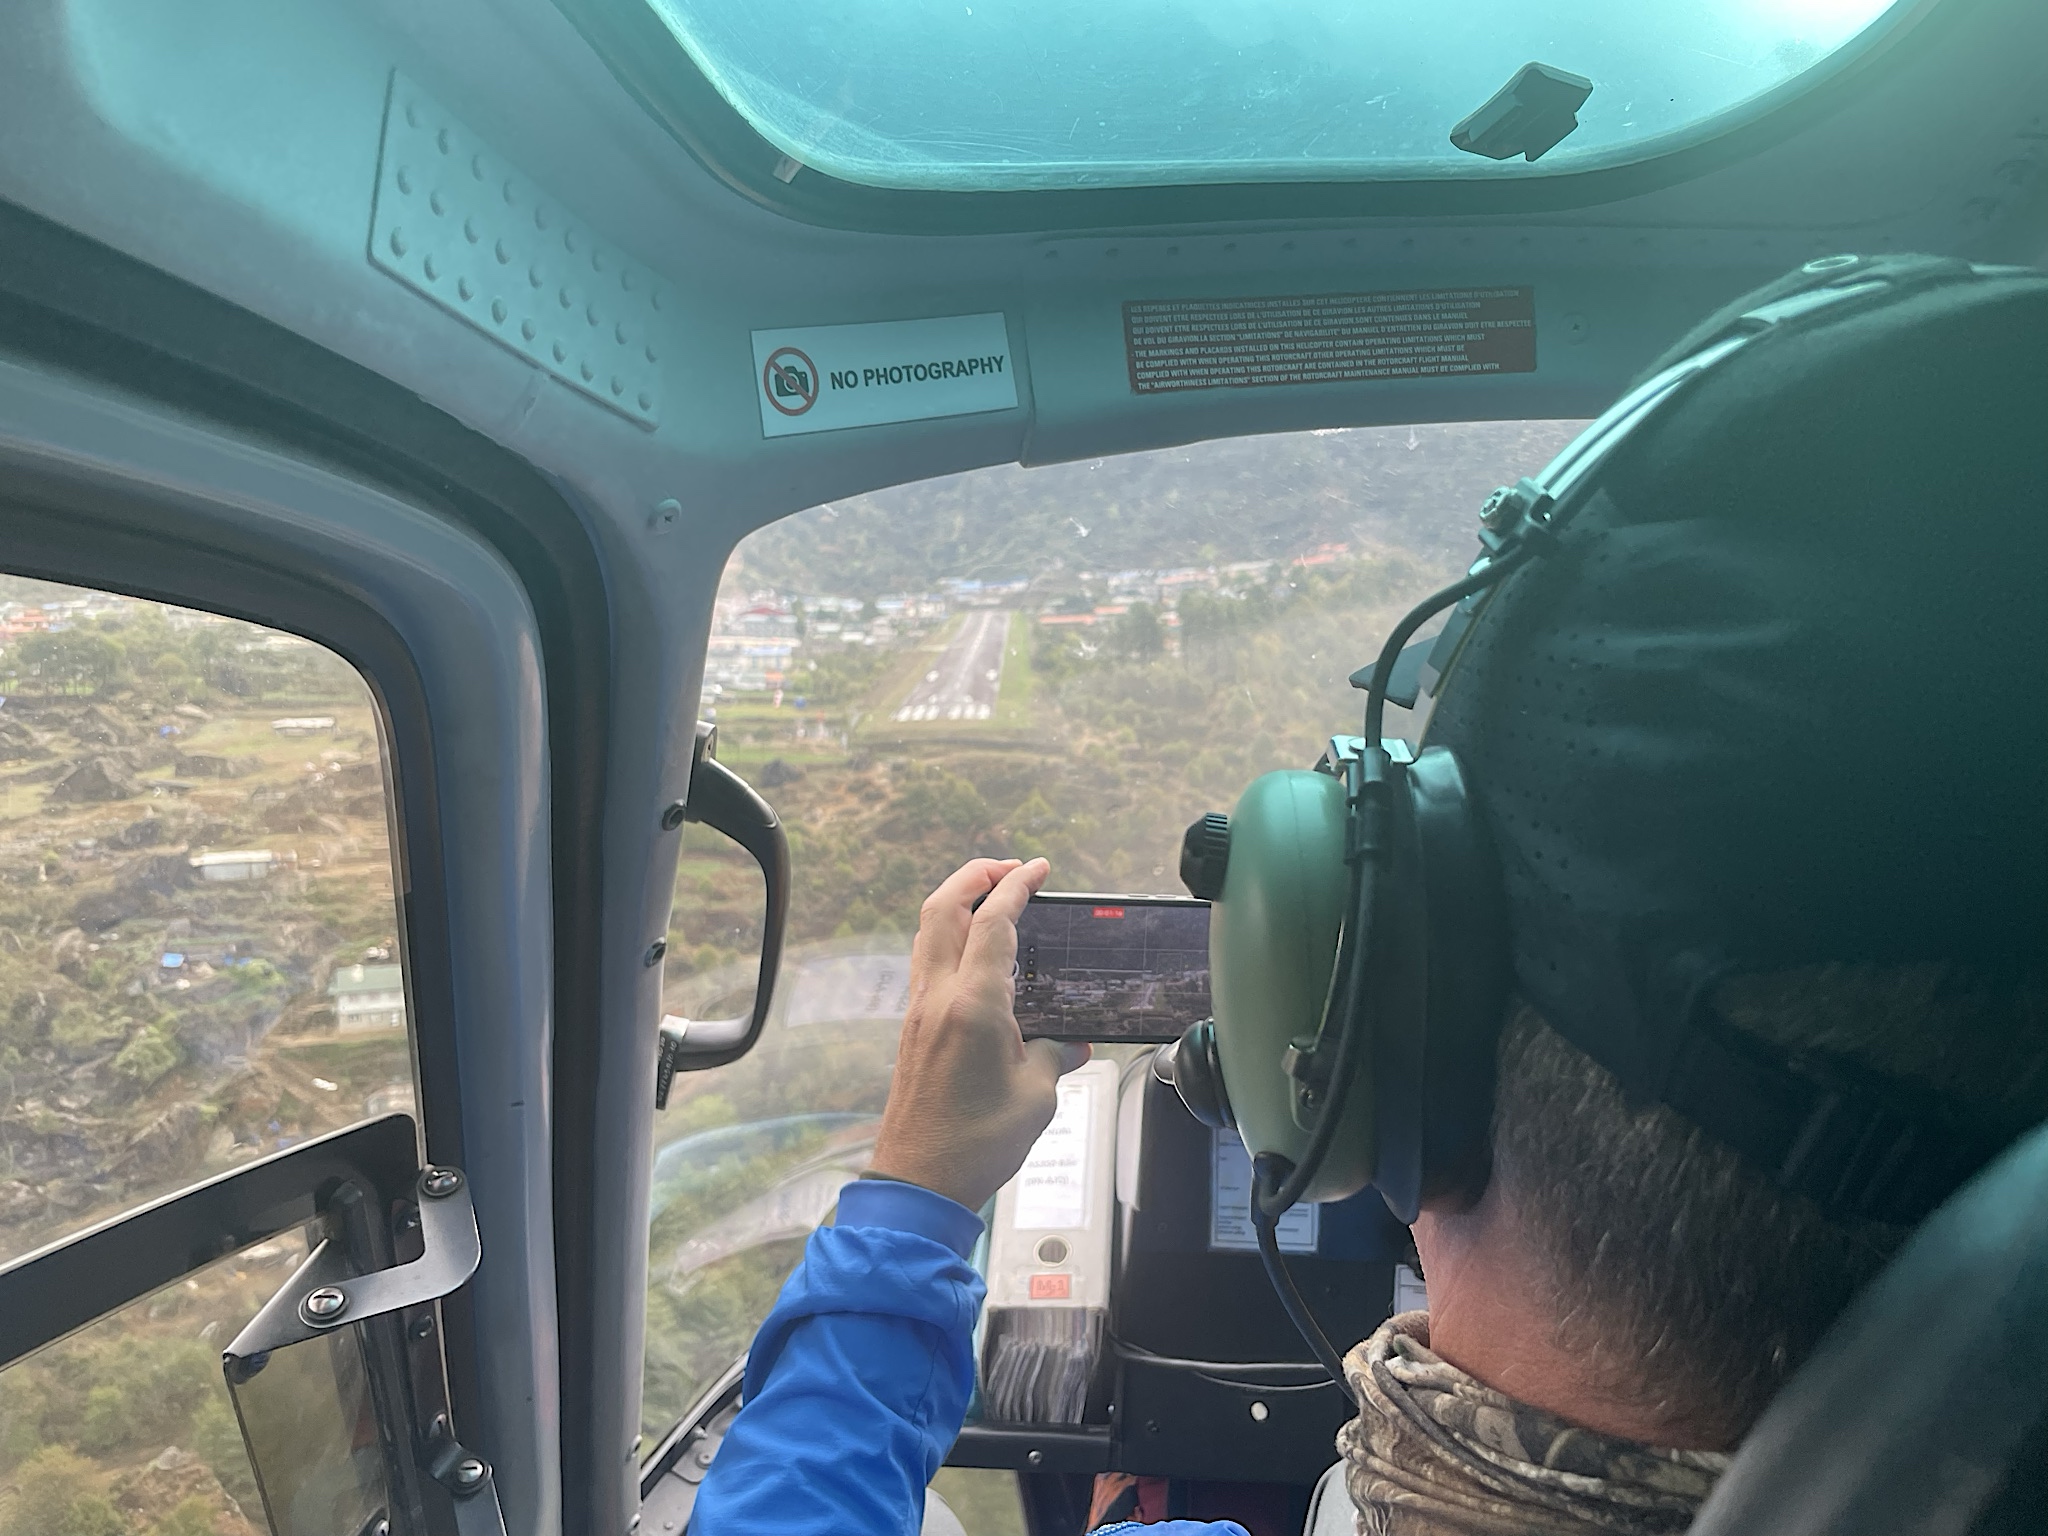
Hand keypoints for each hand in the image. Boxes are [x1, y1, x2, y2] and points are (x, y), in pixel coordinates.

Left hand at [869, 857, 1090, 1211]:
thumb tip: (1072, 1042)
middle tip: (1010, 870)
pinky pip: (928, 962)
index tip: (1038, 868)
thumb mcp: (1038, 1096)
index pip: (994, 921)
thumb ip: (1057, 1054)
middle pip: (943, 907)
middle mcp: (938, 996)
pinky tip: (978, 954)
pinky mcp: (914, 1028)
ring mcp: (920, 1010)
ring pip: (928, 931)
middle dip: (975, 875)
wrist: (920, 1180)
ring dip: (957, 902)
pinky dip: (950, 938)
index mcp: (973, 1003)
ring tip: (992, 898)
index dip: (1018, 886)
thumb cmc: (976, 1142)